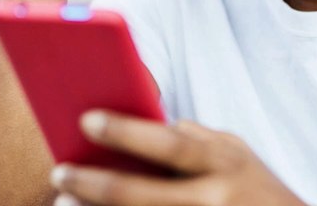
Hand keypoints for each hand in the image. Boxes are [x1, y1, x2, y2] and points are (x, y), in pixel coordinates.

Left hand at [49, 110, 305, 205]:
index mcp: (225, 164)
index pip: (169, 145)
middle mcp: (215, 201)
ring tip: (63, 202)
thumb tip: (152, 123)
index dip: (126, 132)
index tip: (85, 119)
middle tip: (59, 172)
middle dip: (92, 184)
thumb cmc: (257, 193)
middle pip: (140, 196)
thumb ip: (199, 138)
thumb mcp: (239, 156)